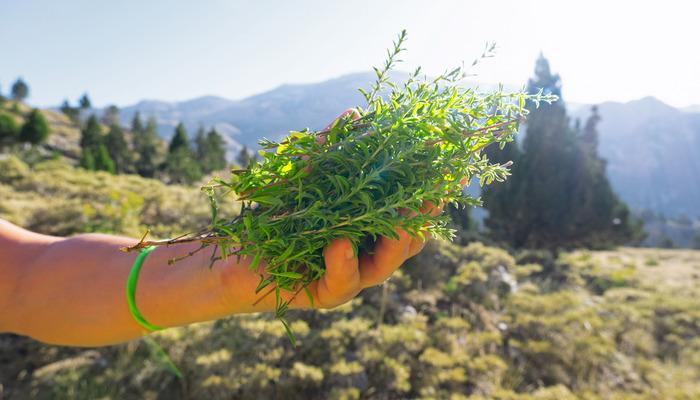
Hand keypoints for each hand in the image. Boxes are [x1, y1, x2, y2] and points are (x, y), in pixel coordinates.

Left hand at [219, 109, 442, 311]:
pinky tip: (338, 242)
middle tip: (434, 195)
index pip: (410, 209)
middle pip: (410, 241)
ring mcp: (349, 276)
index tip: (450, 167)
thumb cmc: (273, 213)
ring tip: (398, 219)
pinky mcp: (323, 295)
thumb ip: (328, 149)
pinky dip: (343, 263)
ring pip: (386, 266)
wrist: (232, 254)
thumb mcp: (303, 175)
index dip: (433, 191)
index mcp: (370, 225)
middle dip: (424, 218)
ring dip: (396, 242)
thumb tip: (354, 116)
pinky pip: (342, 284)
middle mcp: (366, 252)